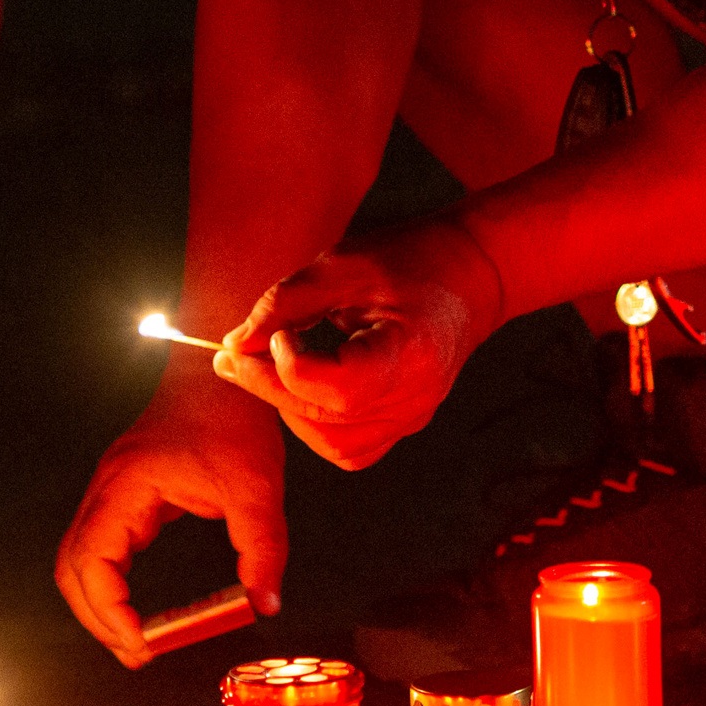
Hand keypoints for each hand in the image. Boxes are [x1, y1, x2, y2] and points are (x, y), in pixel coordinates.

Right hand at [53, 367, 288, 667]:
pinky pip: (103, 546)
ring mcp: (112, 490)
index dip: (109, 610)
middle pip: (72, 568)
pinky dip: (113, 581)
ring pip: (81, 558)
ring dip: (101, 602)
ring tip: (137, 639)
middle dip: (98, 617)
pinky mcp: (126, 493)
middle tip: (137, 653)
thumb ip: (262, 548)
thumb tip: (265, 604)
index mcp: (127, 485)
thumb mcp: (256, 487)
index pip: (92, 561)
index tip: (141, 643)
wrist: (221, 370)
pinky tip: (141, 606)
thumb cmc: (232, 418)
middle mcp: (108, 489)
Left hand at [213, 217, 505, 469]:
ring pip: (332, 443)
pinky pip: (347, 447)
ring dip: (289, 408)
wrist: (472, 274)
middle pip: (327, 417)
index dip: (291, 366)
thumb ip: (284, 304)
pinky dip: (314, 422)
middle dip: (268, 387)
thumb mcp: (342, 265)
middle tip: (232, 354)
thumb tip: (234, 344)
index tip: (276, 333)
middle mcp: (416, 398)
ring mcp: (412, 417)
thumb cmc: (411, 259)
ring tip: (268, 367)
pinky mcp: (403, 423)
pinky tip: (299, 387)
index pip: (339, 388)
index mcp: (412, 353)